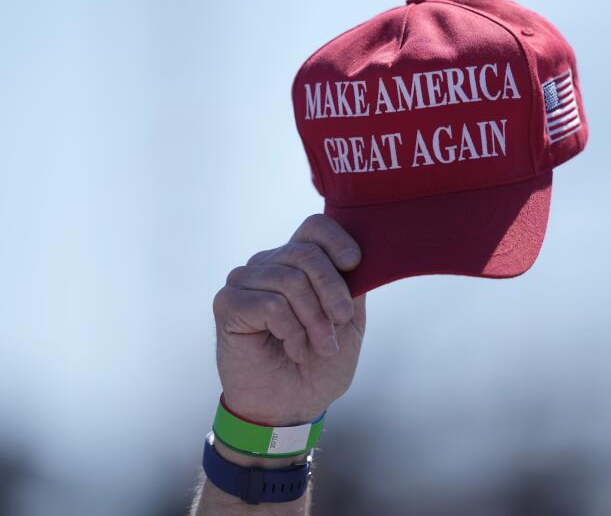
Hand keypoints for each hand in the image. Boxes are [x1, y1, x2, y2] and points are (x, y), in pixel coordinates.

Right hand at [212, 214, 365, 425]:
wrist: (292, 406)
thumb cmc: (320, 363)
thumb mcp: (348, 321)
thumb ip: (351, 285)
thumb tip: (359, 257)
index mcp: (298, 263)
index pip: (315, 228)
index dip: (337, 240)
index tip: (355, 263)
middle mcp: (269, 264)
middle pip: (306, 254)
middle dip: (332, 291)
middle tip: (339, 325)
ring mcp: (244, 281)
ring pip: (290, 281)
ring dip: (313, 320)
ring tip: (318, 346)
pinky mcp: (228, 303)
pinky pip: (270, 304)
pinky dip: (290, 331)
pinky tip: (292, 349)